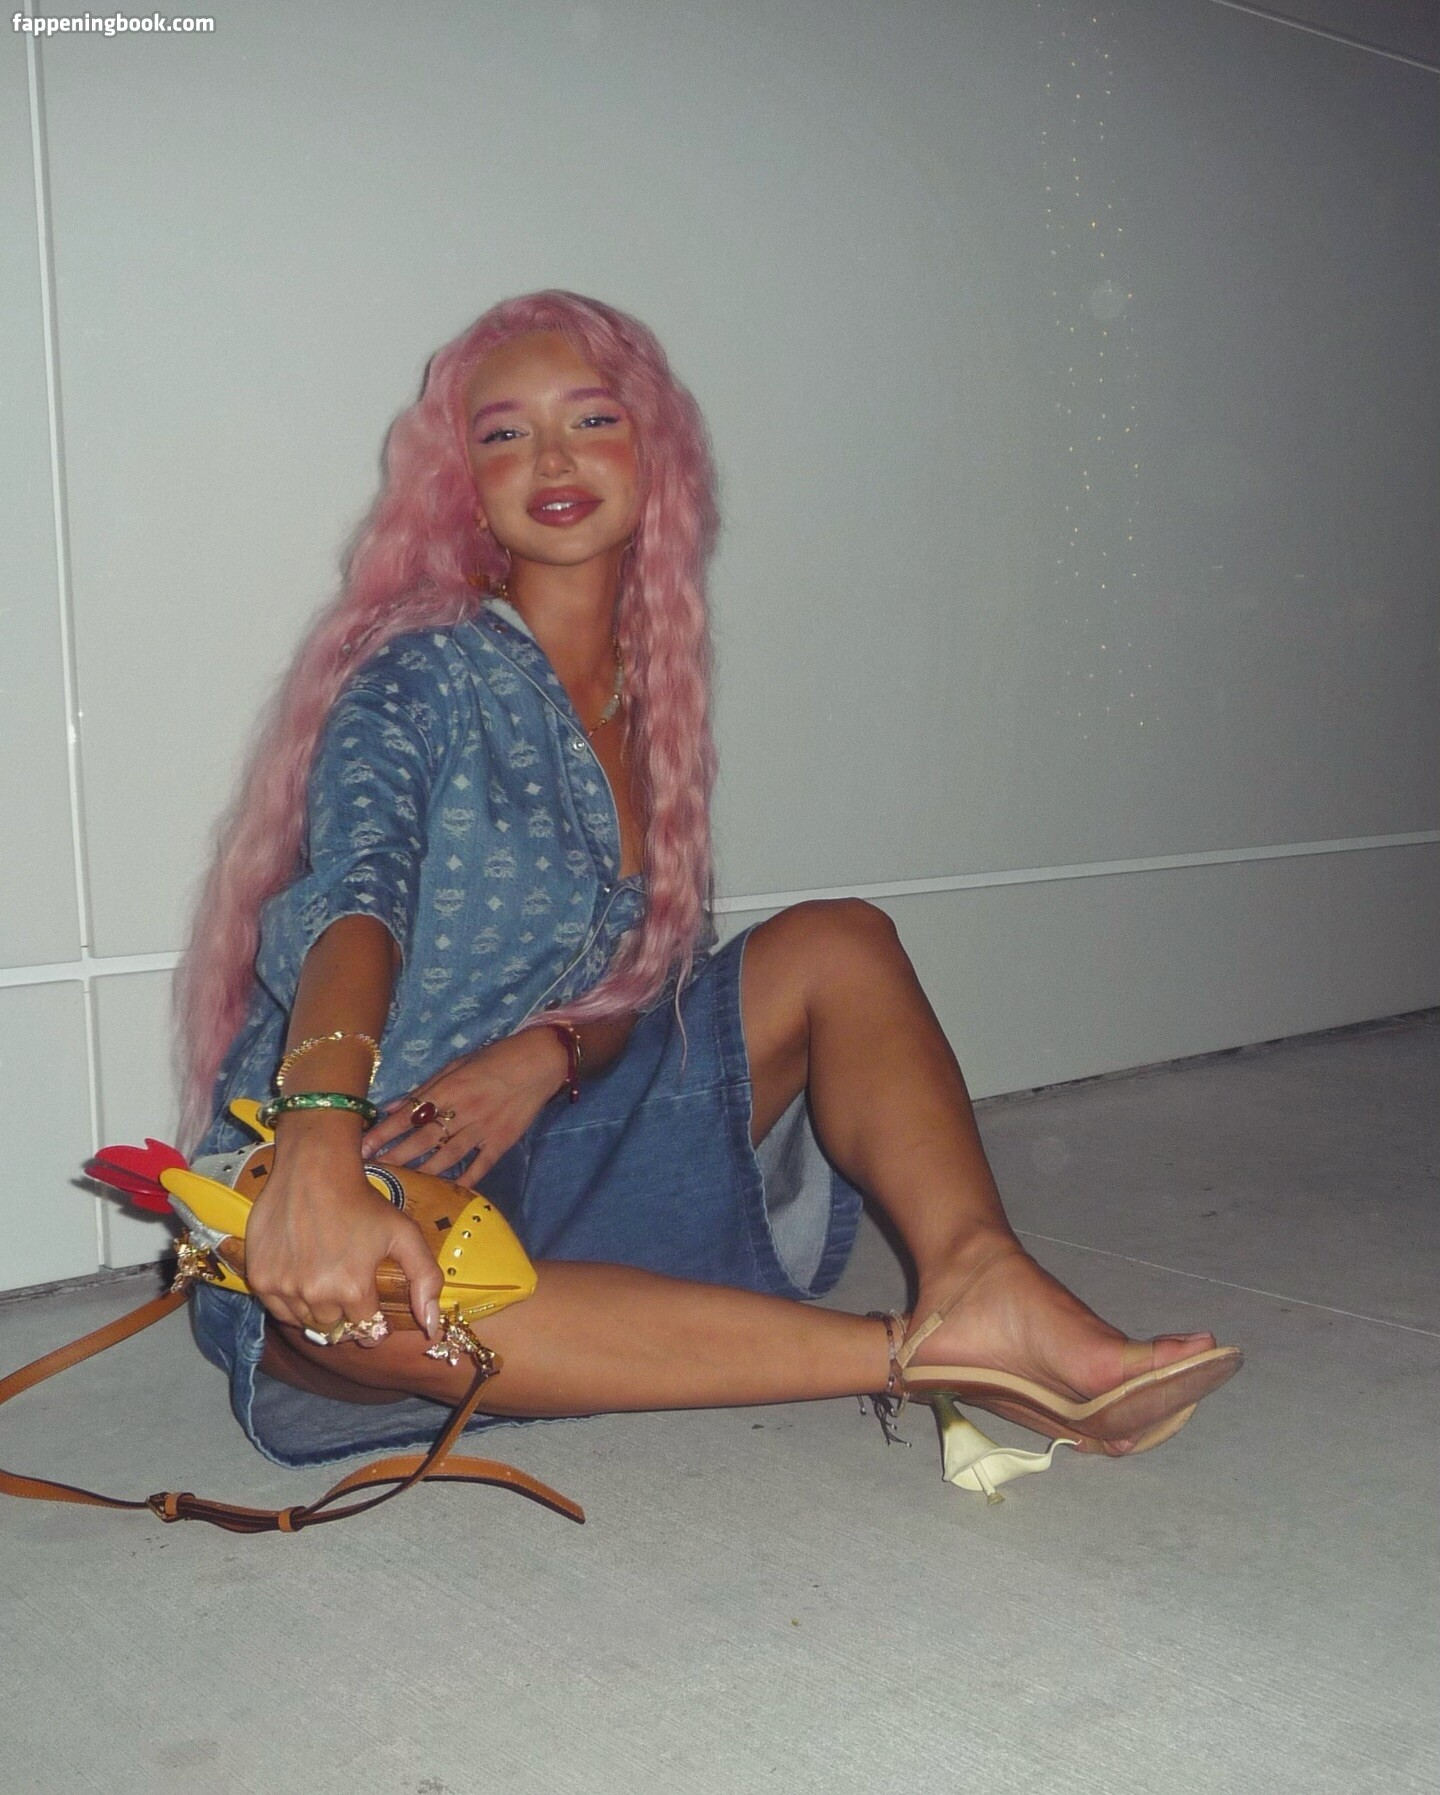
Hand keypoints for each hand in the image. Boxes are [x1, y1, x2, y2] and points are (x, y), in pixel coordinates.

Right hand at [244, 1112, 442, 1339]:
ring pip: (306, 1323)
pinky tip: (304, 1279)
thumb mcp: (405, 1234)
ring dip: (318, 1312)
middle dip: (347, 1317)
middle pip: (336, 1329)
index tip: (373, 1309)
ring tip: (327, 1282)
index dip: (375, 1322)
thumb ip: (425, 1279)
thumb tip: (432, 1326)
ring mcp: (284, 1287)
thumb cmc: (362, 1201)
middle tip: (349, 1290)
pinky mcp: (261, 1278)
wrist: (313, 1170)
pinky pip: (278, 1311)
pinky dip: (291, 1304)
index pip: (367, 1330)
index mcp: (353, 1288)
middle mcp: (316, 1294)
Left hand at [363, 1029, 566, 1185]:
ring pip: (447, 1156)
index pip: (409, 1114)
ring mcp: (483, 1128)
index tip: (362, 1147)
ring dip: (422, 1172)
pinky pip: (480, 1166)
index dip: (384, 1131)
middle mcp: (463, 1110)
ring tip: (401, 1185)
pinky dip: (464, 1181)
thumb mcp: (457, 1065)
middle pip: (423, 1139)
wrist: (539, 1061)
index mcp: (450, 1088)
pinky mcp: (502, 1141)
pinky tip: (446, 1193)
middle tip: (372, 1172)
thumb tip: (392, 1107)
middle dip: (395, 1156)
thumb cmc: (495, 1058)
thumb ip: (425, 1089)